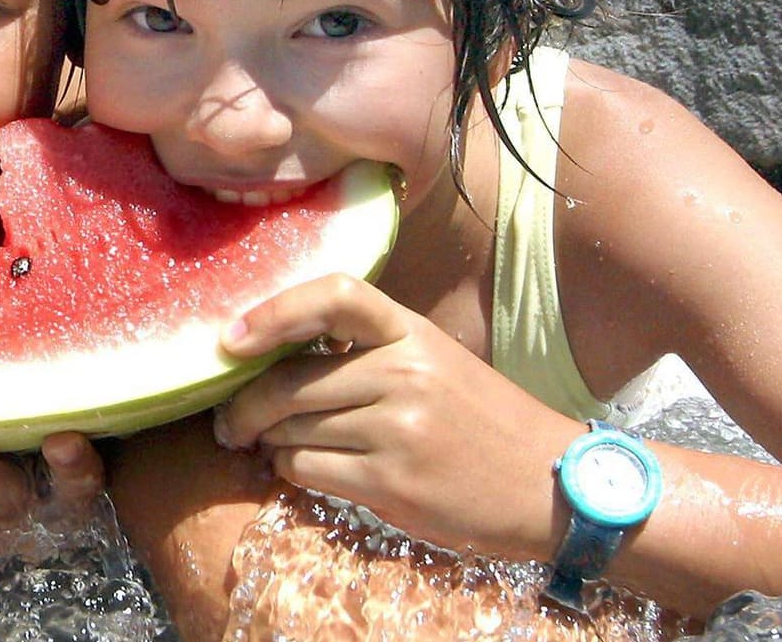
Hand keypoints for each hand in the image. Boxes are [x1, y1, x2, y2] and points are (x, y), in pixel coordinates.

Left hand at [212, 273, 580, 559]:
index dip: (273, 311)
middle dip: (243, 406)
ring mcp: (399, 429)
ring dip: (268, 443)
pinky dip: (290, 472)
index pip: (335, 295)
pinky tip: (302, 470)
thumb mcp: (434, 363)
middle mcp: (405, 373)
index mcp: (413, 332)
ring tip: (273, 446)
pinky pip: (305, 470)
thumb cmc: (480, 422)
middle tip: (230, 423)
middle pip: (288, 381)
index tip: (230, 338)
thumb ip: (366, 353)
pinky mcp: (392, 483)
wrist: (552, 487)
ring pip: (289, 430)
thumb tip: (265, 358)